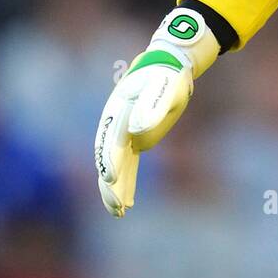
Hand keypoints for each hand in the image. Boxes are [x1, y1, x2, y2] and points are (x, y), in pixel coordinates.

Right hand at [94, 7, 218, 216]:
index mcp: (119, 110)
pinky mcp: (133, 138)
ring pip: (115, 165)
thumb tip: (135, 131)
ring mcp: (123, 132)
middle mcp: (116, 123)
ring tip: (119, 212)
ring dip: (116, 188)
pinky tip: (128, 200)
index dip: (110, 161)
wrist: (169, 66)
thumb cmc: (168, 76)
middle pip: (108, 158)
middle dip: (111, 184)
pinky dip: (126, 181)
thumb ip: (152, 107)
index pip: (110, 141)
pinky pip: (126, 164)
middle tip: (117, 207)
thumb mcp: (165, 87)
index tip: (113, 180)